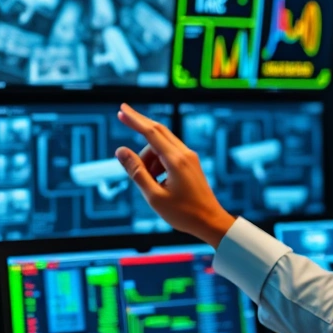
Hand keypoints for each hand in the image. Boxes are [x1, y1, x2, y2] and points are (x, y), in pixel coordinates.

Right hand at [115, 103, 235, 247]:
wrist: (211, 222)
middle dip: (139, 125)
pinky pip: (169, 153)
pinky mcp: (190, 163)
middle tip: (121, 114)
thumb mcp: (154, 196)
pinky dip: (157, 161)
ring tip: (149, 183)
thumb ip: (136, 172)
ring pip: (161, 145)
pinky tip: (157, 181)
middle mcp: (184, 154)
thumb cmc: (183, 213)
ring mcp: (189, 157)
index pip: (151, 133)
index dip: (134, 120)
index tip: (122, 110)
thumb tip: (121, 151)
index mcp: (176, 160)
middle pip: (157, 131)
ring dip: (148, 157)